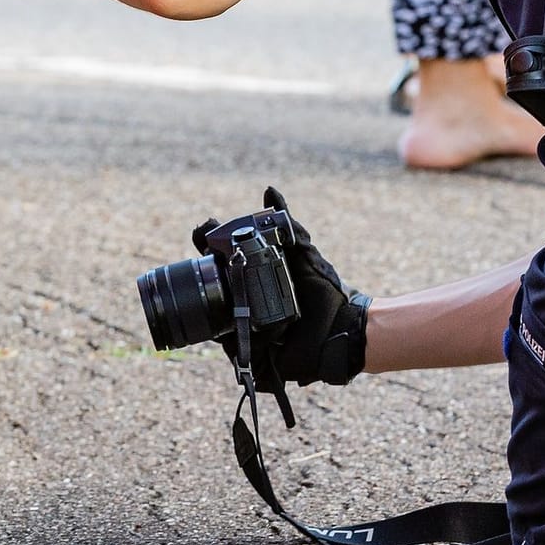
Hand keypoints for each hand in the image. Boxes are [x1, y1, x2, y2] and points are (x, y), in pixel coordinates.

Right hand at [200, 187, 368, 388]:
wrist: (344, 330)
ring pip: (215, 317)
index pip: (222, 260)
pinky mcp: (251, 353)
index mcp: (254, 279)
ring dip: (207, 303)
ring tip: (207, 285)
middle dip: (200, 269)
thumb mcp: (305, 255)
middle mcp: (246, 303)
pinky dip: (226, 337)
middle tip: (202, 250)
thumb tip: (269, 191)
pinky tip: (222, 324)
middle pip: (212, 287)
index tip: (204, 230)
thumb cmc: (327, 293)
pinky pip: (231, 347)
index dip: (209, 244)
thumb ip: (289, 226)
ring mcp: (246, 329)